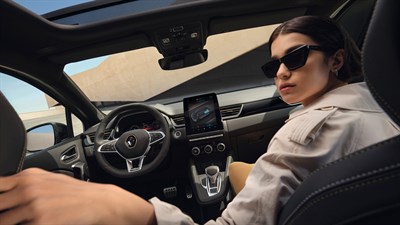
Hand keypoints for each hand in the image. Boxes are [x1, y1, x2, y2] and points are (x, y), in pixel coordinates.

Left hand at [0, 168, 155, 224]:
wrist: (99, 201)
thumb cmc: (77, 192)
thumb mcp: (49, 180)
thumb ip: (26, 183)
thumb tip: (7, 189)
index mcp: (28, 176)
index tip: (1, 204)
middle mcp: (27, 189)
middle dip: (1, 213)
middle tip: (10, 216)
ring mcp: (33, 206)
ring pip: (2, 222)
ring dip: (9, 223)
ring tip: (23, 221)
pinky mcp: (40, 223)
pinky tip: (34, 223)